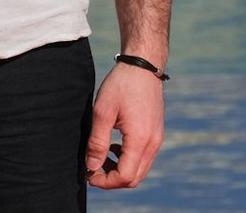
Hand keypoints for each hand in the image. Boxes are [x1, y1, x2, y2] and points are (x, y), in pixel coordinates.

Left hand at [86, 62, 165, 189]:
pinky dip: (129, 160)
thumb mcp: (102, 112)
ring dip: (120, 170)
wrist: (143, 65)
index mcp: (140, 139)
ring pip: (140, 170)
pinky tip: (115, 146)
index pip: (124, 177)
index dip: (105, 181)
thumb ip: (97, 142)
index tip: (89, 173)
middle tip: (93, 168)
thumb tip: (91, 167)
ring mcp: (157, 139)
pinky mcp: (157, 133)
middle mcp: (153, 143)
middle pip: (134, 179)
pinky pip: (144, 158)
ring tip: (102, 156)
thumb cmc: (121, 85)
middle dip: (112, 179)